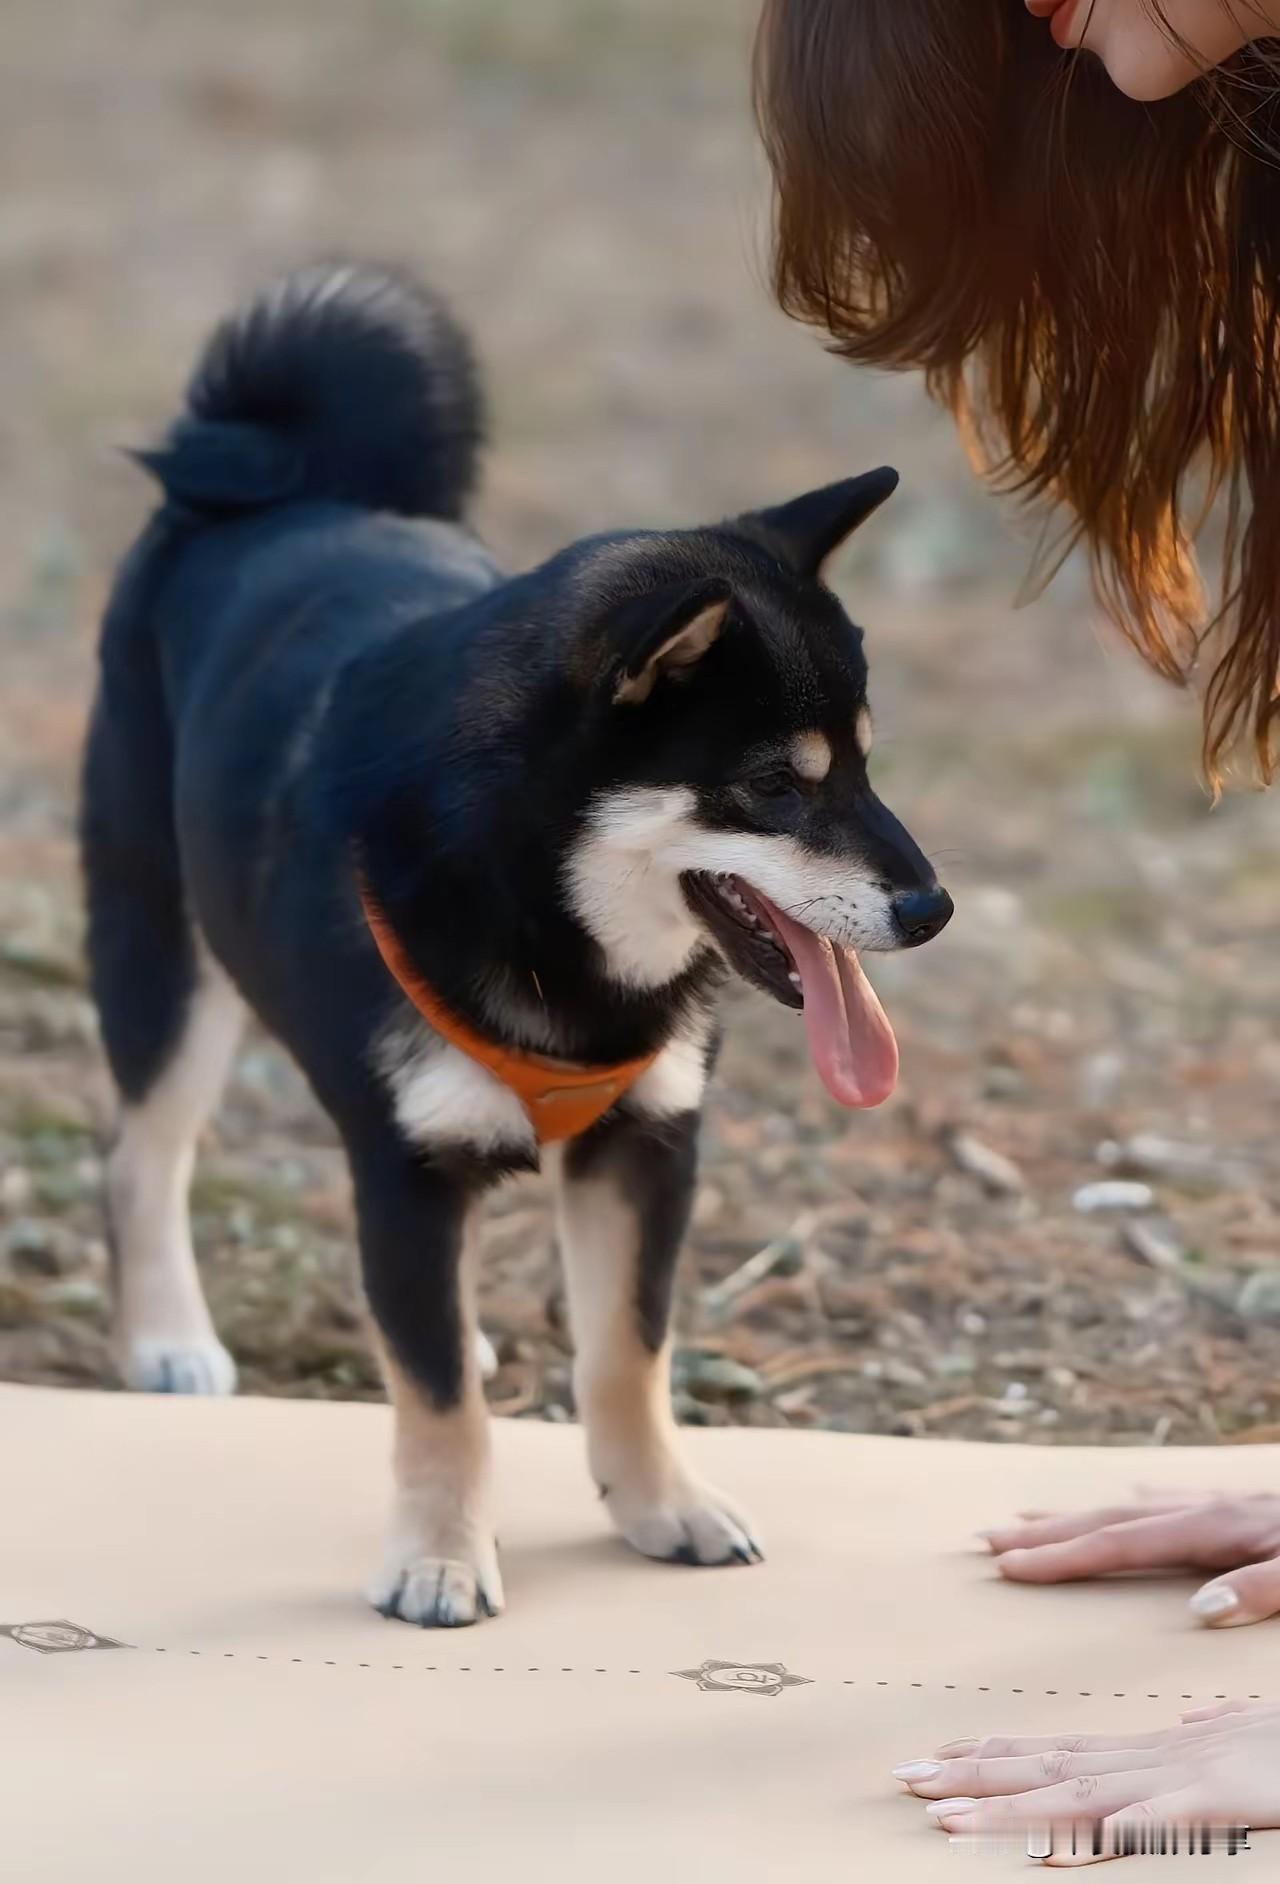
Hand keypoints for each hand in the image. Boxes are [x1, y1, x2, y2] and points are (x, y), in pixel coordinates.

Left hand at [893, 1702, 1279, 1865]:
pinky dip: (1100, 1833)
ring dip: (1007, 1811)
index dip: (997, 1753)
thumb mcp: (1246, 1735)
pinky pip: (1153, 1825)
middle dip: (973, 1777)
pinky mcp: (1219, 1798)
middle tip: (902, 1780)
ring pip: (1078, 1797)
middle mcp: (1153, 1759)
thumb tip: (1183, 1722)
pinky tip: (1054, 1851)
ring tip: (945, 1823)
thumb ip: (1209, 1732)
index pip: (1059, 1750)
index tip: (938, 1756)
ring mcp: (1181, 1778)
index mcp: (1157, 1750)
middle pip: (1048, 1769)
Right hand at [979, 1492, 1279, 1626]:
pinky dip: (1130, 1509)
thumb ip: (1260, 1587)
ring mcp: (1216, 1504)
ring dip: (1073, 1519)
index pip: (1120, 1546)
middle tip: (982, 1541)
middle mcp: (1204, 1510)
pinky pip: (1165, 1506)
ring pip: (1127, 1511)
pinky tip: (1122, 1503)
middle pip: (1107, 1522)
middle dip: (1043, 1535)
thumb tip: (1197, 1609)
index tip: (1006, 1565)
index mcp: (1213, 1528)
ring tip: (1023, 1522)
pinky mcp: (1236, 1508)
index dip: (1060, 1558)